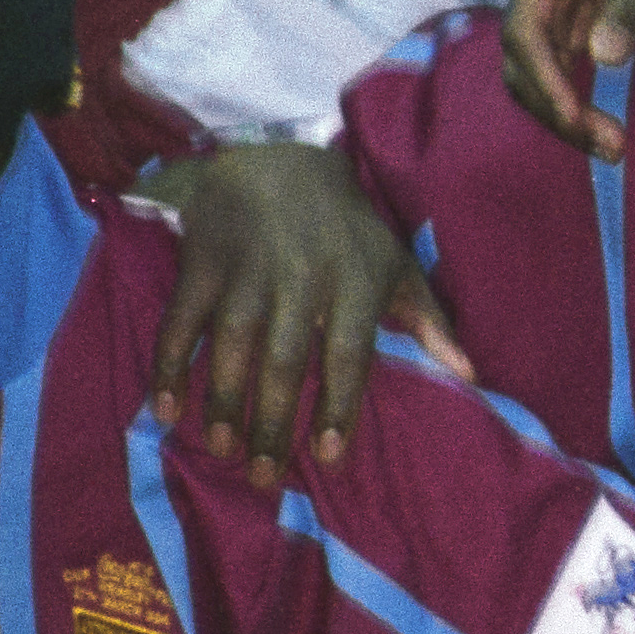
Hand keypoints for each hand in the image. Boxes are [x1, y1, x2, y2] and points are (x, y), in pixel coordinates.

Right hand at [143, 140, 466, 473]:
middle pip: (286, 358)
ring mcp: (248, 267)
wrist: (279, 156)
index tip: (328, 455)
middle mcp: (302, 276)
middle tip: (264, 477)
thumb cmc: (346, 228)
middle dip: (273, 421)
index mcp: (355, 281)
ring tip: (222, 449)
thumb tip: (469, 375)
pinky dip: (170, 364)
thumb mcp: (396, 264)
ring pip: (234, 342)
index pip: (349, 352)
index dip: (339, 404)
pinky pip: (181, 319)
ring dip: (224, 399)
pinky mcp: (202, 260)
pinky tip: (165, 408)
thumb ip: (429, 321)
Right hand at [500, 0, 634, 157]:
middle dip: (554, 108)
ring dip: (565, 110)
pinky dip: (579, 96)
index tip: (577, 120)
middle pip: (523, 58)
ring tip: (614, 148)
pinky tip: (609, 128)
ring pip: (540, 66)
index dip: (543, 81)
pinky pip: (563, 61)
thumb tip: (603, 60)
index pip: (525, 30)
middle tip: (610, 148)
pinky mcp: (581, 8)